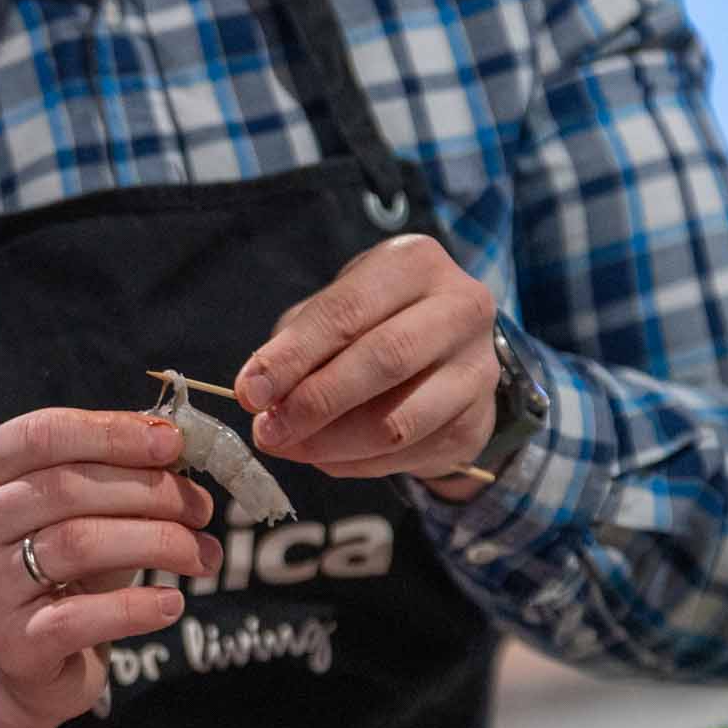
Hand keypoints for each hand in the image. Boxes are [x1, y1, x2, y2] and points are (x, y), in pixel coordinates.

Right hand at [0, 409, 218, 727]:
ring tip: (201, 554)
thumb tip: (175, 442)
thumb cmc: (58, 557)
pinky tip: (171, 603)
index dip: (113, 434)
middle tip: (201, 507)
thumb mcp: (76, 502)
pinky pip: (85, 615)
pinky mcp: (14, 643)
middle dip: (150, 492)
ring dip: (158, 542)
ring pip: (80, 543)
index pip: (43, 433)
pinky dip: (139, 606)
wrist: (24, 651)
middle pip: (66, 487)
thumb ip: (112, 465)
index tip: (174, 443)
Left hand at [233, 235, 499, 500]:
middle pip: (384, 360)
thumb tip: (260, 396)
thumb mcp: (334, 310)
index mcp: (416, 263)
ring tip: (290, 446)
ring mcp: (478, 370)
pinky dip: (356, 463)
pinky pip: (407, 456)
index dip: (293, 356)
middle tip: (267, 430)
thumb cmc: (372, 319)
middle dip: (314, 402)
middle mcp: (462, 309)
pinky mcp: (478, 423)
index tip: (249, 392)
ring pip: (399, 421)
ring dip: (331, 444)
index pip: (348, 311)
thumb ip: (296, 345)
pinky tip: (327, 456)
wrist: (446, 349)